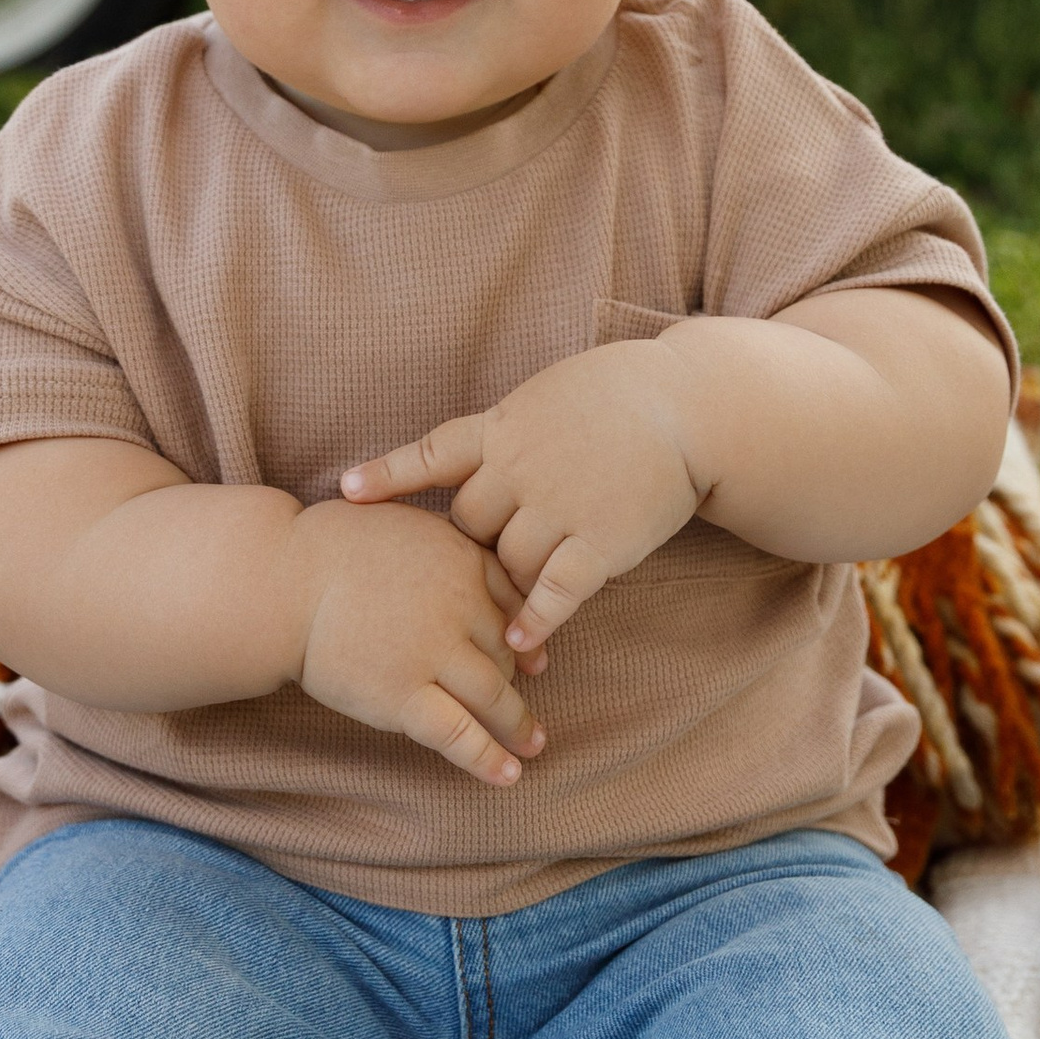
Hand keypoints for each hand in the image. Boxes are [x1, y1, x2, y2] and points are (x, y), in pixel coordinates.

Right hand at [287, 499, 548, 787]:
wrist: (280, 580)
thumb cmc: (330, 549)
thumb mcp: (402, 522)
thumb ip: (444, 545)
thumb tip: (475, 575)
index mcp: (460, 559)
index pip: (513, 603)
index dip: (524, 636)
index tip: (532, 659)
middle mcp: (459, 606)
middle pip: (505, 651)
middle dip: (514, 678)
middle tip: (521, 701)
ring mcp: (433, 653)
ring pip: (494, 695)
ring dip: (517, 725)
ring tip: (532, 746)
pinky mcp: (404, 695)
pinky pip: (460, 733)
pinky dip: (488, 757)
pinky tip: (508, 775)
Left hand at [340, 344, 702, 647]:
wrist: (693, 406)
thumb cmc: (622, 396)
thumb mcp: (550, 394)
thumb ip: (510, 428)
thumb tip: (473, 451)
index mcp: (505, 427)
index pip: (433, 454)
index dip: (388, 475)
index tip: (346, 491)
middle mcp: (521, 467)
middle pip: (467, 524)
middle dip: (472, 544)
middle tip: (481, 563)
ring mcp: (559, 507)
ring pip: (507, 562)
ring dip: (507, 580)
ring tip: (509, 603)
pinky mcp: (599, 543)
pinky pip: (554, 591)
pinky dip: (534, 620)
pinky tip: (519, 644)